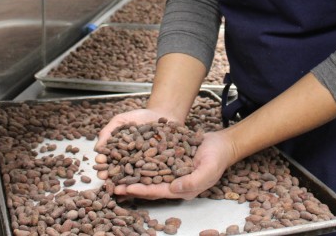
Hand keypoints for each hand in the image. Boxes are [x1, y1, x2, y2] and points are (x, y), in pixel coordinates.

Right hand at [94, 108, 171, 179]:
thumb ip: (108, 131)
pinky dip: (145, 178)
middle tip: (104, 177)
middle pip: (116, 171)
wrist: (160, 114)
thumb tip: (97, 148)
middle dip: (109, 174)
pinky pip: (150, 173)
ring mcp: (141, 165)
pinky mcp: (155, 166)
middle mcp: (128, 161)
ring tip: (118, 183)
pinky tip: (140, 181)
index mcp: (117, 152)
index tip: (99, 161)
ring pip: (131, 175)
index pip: (106, 159)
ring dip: (124, 181)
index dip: (101, 162)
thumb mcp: (121, 120)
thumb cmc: (138, 117)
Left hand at [104, 128, 236, 200]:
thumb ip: (192, 182)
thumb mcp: (208, 170)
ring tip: (116, 173)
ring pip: (148, 174)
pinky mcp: (169, 158)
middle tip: (113, 185)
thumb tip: (174, 188)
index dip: (142, 191)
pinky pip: (152, 161)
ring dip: (132, 174)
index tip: (126, 190)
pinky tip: (128, 156)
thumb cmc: (217, 158)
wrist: (222, 144)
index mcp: (182, 189)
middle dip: (131, 186)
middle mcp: (174, 182)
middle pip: (149, 186)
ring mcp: (171, 171)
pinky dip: (140, 160)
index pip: (158, 191)